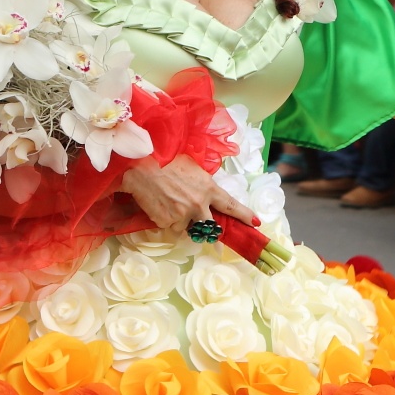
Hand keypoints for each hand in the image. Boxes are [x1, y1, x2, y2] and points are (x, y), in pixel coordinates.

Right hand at [119, 155, 258, 231]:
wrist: (139, 165)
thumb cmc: (166, 160)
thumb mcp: (193, 168)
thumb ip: (203, 184)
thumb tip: (206, 195)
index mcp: (209, 189)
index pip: (231, 205)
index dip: (244, 215)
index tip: (254, 222)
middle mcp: (198, 204)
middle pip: (210, 227)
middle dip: (210, 232)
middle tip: (209, 235)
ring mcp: (182, 215)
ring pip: (185, 227)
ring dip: (180, 220)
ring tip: (168, 201)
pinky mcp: (165, 222)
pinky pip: (168, 226)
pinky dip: (165, 219)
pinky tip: (158, 204)